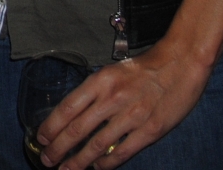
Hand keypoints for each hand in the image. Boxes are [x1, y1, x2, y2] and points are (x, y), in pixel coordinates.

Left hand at [37, 45, 207, 167]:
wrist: (181, 64)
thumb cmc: (144, 68)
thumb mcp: (112, 72)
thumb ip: (94, 91)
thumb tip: (73, 114)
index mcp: (100, 81)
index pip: (67, 108)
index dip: (51, 126)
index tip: (41, 138)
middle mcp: (112, 98)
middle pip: (77, 129)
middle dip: (58, 148)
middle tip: (47, 160)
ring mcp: (132, 116)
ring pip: (97, 145)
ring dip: (78, 161)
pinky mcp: (150, 130)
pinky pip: (122, 152)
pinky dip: (106, 163)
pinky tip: (97, 168)